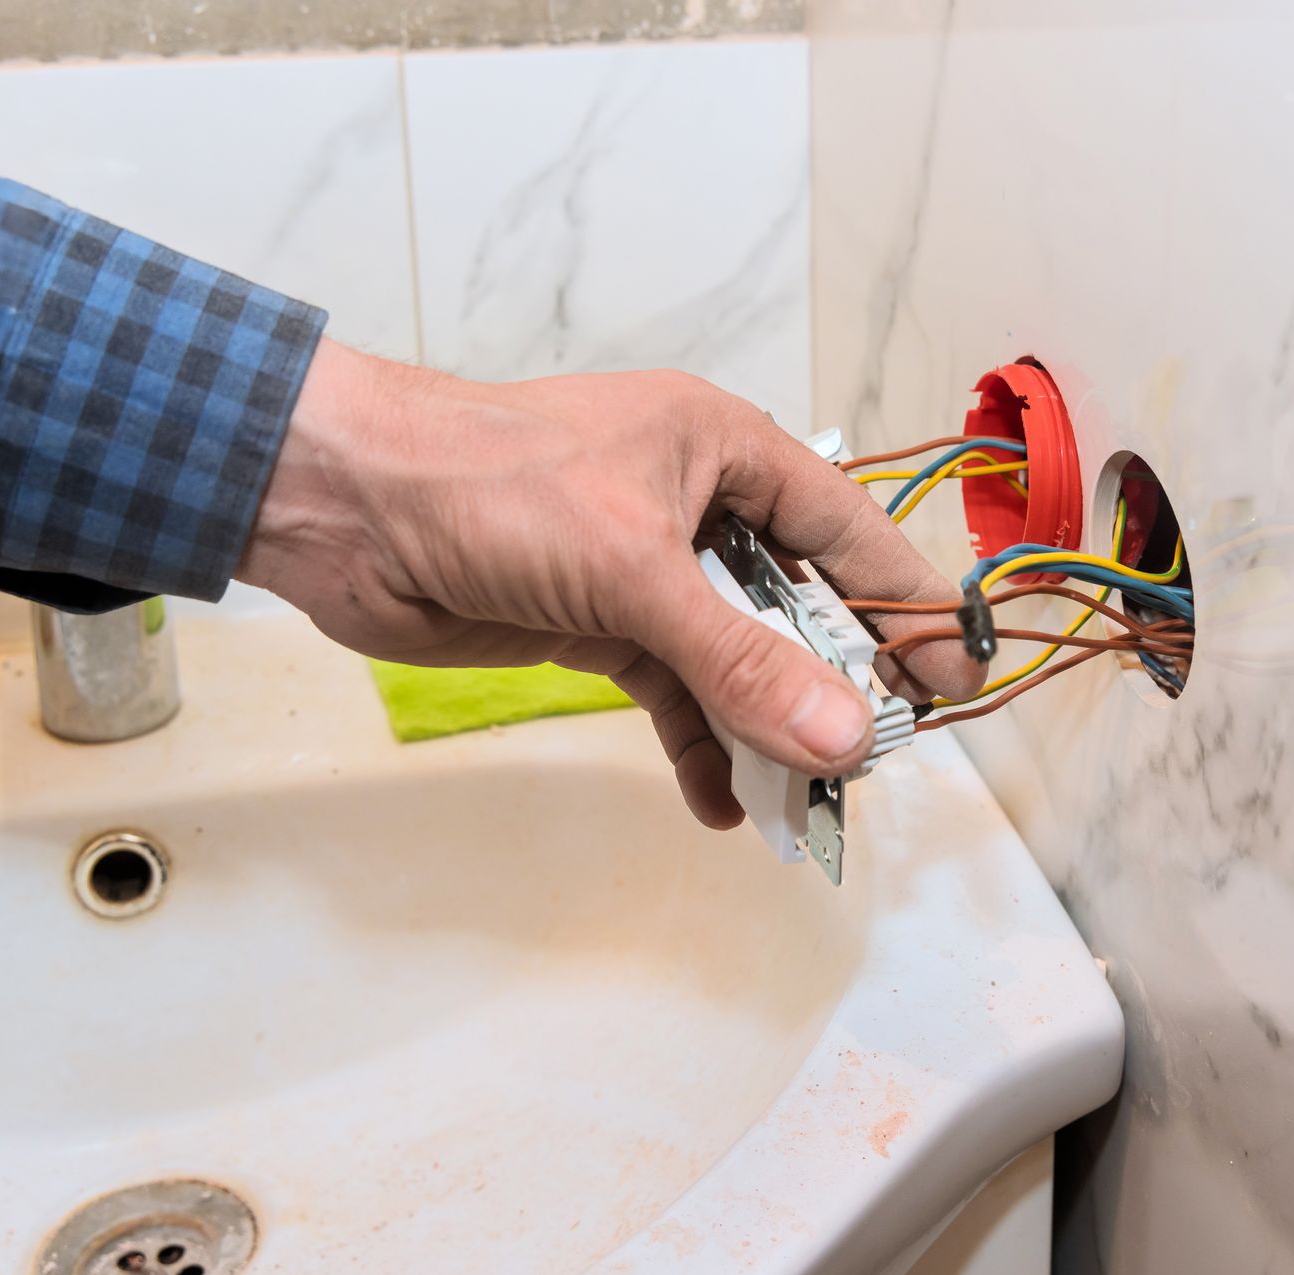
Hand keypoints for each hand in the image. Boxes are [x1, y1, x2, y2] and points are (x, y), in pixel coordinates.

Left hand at [237, 340, 982, 826]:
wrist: (340, 507)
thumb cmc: (487, 485)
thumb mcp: (633, 571)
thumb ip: (740, 660)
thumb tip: (841, 737)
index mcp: (726, 452)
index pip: (847, 534)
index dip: (906, 605)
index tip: (954, 680)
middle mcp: (696, 508)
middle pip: (798, 605)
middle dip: (835, 685)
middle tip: (879, 757)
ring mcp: (647, 571)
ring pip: (737, 660)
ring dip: (766, 730)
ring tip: (802, 801)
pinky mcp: (597, 624)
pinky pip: (674, 693)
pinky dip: (698, 747)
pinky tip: (718, 803)